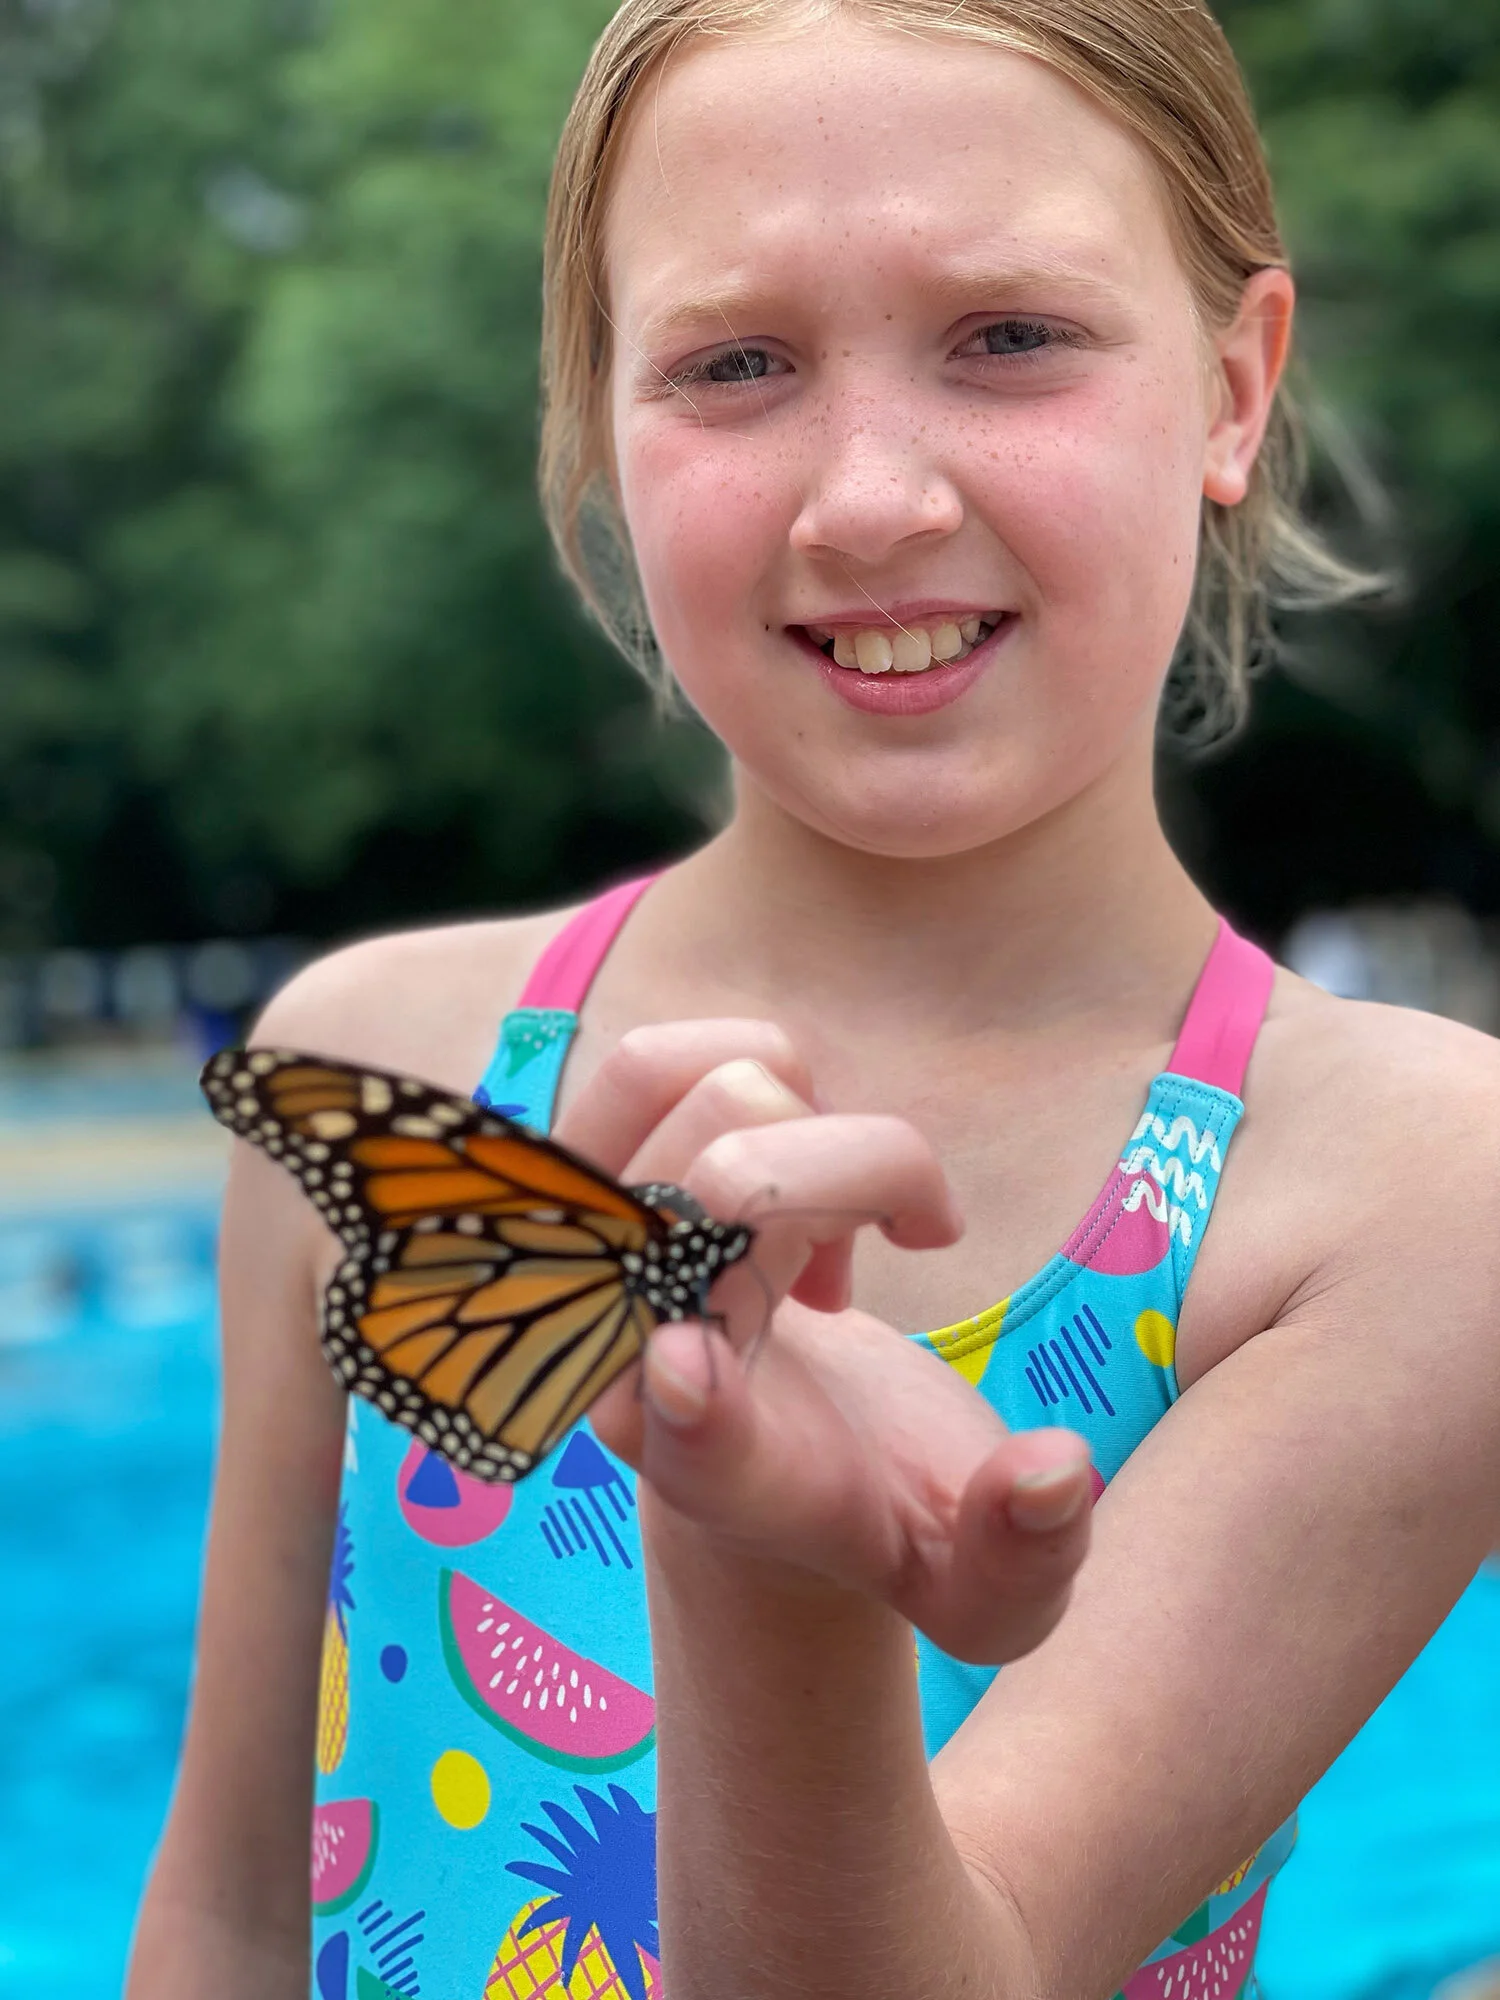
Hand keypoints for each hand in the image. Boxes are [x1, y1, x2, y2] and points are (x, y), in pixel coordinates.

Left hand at [556, 1022, 1092, 1665]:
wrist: (784, 1455)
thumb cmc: (892, 1511)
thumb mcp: (984, 1585)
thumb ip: (1028, 1552)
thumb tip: (1055, 1471)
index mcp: (725, 1478)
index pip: (691, 1438)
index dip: (692, 1401)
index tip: (696, 1371)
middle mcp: (622, 1367)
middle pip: (738, 1180)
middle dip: (867, 1173)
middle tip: (869, 1259)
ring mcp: (583, 1264)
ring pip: (714, 1095)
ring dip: (812, 1134)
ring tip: (816, 1234)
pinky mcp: (580, 1185)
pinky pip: (660, 1064)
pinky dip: (760, 1089)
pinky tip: (776, 1183)